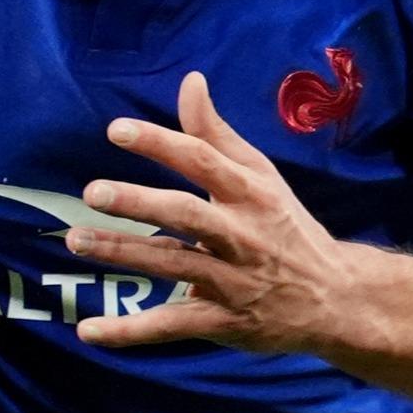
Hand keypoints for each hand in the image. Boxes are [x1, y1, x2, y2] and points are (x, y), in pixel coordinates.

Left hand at [69, 73, 376, 352]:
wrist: (335, 297)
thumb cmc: (286, 227)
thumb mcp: (261, 176)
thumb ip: (217, 133)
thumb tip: (190, 81)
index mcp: (251, 193)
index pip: (202, 161)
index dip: (159, 143)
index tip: (116, 130)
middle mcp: (242, 234)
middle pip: (186, 213)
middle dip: (138, 202)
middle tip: (92, 193)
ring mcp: (233, 280)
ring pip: (173, 265)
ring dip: (123, 253)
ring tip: (77, 240)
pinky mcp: (224, 321)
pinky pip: (172, 326)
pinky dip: (131, 331)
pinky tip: (90, 330)